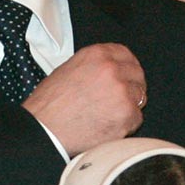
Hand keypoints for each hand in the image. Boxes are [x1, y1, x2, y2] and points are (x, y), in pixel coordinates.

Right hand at [23, 43, 145, 155]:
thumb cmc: (49, 105)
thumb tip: (110, 70)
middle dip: (131, 86)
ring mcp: (121, 92)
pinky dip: (126, 125)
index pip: (125, 54)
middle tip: (119, 99)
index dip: (126, 66)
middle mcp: (112, 69)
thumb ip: (94, 66)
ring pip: (139, 97)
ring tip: (108, 115)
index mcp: (97, 55)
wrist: (44, 130)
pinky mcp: (127, 114)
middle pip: (137, 75)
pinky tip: (108, 127)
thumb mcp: (68, 70)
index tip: (125, 75)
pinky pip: (136, 118)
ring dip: (128, 106)